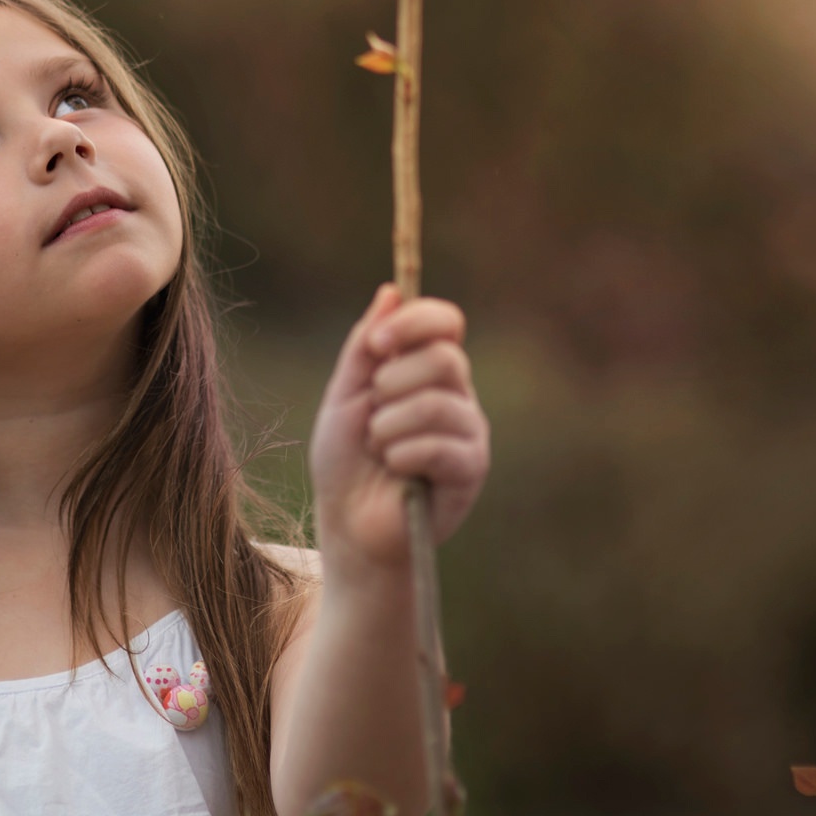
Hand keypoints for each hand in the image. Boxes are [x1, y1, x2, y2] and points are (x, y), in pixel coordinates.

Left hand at [308, 283, 491, 579]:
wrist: (348, 524)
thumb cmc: (346, 461)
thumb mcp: (345, 395)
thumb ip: (365, 346)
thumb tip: (391, 291)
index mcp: (428, 371)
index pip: (446, 321)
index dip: (415, 322)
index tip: (377, 344)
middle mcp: (457, 395)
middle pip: (445, 357)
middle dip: (392, 383)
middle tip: (373, 413)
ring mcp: (469, 432)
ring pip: (437, 403)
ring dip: (388, 428)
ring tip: (381, 451)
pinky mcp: (471, 470)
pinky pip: (439, 445)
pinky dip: (401, 456)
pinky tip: (396, 473)